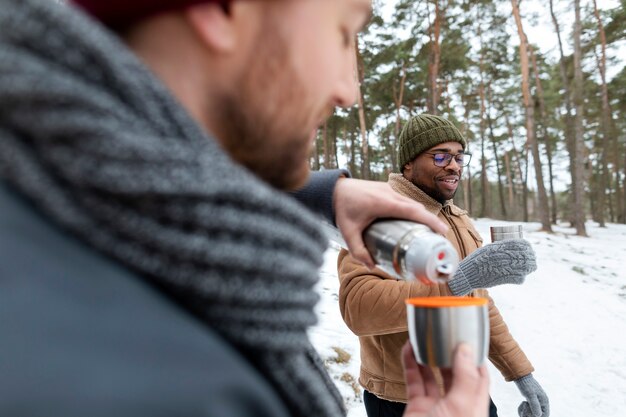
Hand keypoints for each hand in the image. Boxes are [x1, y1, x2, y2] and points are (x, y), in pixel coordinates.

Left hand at [333, 178, 447, 268]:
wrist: (334, 189)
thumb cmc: (342, 209)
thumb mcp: (348, 232)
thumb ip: (358, 251)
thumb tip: (371, 266)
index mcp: (383, 203)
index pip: (413, 211)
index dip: (430, 220)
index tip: (442, 231)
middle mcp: (390, 194)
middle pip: (417, 207)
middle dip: (431, 221)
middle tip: (439, 237)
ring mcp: (390, 189)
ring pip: (412, 203)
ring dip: (423, 215)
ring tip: (430, 232)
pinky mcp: (388, 189)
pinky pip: (406, 200)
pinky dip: (414, 210)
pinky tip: (415, 221)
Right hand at [402, 342, 489, 416]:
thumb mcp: (461, 406)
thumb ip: (465, 378)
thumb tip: (466, 351)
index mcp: (473, 406)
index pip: (479, 378)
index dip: (475, 359)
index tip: (468, 341)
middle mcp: (455, 405)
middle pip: (454, 375)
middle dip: (449, 355)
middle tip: (444, 337)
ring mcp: (435, 406)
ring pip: (431, 376)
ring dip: (427, 358)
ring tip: (424, 341)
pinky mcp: (417, 406)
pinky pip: (413, 381)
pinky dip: (409, 364)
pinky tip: (408, 351)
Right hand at [448, 239, 536, 295]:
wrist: (469, 274)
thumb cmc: (476, 260)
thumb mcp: (488, 248)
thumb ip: (500, 247)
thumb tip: (514, 245)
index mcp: (499, 247)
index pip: (520, 244)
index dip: (527, 245)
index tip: (528, 247)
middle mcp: (504, 256)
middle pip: (526, 255)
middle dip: (531, 256)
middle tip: (532, 257)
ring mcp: (506, 268)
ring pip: (526, 267)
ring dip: (530, 266)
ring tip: (530, 266)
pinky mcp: (506, 279)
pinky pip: (520, 278)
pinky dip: (521, 277)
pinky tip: (520, 275)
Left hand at [515, 374, 549, 416]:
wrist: (521, 377)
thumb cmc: (526, 385)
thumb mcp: (530, 395)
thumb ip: (535, 405)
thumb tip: (538, 416)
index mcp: (544, 401)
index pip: (545, 415)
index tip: (530, 414)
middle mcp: (542, 403)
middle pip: (537, 415)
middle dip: (529, 413)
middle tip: (525, 405)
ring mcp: (536, 403)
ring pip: (531, 414)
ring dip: (525, 411)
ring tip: (523, 403)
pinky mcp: (531, 402)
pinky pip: (528, 410)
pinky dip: (523, 409)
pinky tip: (522, 403)